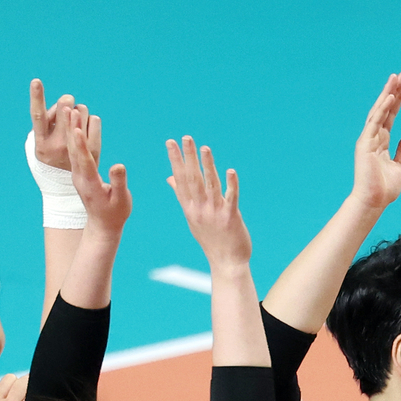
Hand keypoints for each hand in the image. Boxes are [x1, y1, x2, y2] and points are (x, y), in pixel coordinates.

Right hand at [29, 79, 99, 172]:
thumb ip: (47, 123)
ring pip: (82, 109)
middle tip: (66, 110)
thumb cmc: (51, 156)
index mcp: (42, 143)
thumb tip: (65, 107)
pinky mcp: (94, 149)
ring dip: (79, 111)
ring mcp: (77, 147)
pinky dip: (91, 120)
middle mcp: (59, 145)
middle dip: (66, 102)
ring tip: (75, 124)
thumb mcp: (40, 143)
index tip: (36, 81)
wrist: (68, 186)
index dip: (36, 97)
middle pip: (65, 106)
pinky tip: (86, 130)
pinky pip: (95, 119)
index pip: (38, 116)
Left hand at [66, 108, 130, 232]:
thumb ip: (119, 182)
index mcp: (90, 183)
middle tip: (68, 109)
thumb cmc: (115, 213)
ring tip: (68, 111)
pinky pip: (74, 152)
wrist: (103, 225)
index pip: (84, 160)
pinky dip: (73, 137)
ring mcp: (78, 175)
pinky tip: (73, 125)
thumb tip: (118, 166)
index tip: (76, 129)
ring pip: (72, 149)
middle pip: (74, 150)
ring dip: (70, 129)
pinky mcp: (79, 173)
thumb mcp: (121, 199)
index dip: (80, 144)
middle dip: (71, 129)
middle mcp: (80, 177)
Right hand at [166, 137, 250, 269]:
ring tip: (204, 148)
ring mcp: (214, 213)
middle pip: (192, 179)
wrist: (226, 263)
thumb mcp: (192, 216)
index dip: (176, 160)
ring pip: (210, 185)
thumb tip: (170, 178)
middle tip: (185, 138)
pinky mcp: (230, 218)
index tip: (171, 142)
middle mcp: (199, 209)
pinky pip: (231, 198)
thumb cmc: (211, 238)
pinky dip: (231, 185)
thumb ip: (182, 195)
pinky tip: (230, 171)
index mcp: (190, 208)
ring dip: (207, 166)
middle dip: (188, 157)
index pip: (180, 179)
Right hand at [349, 73, 400, 211]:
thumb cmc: (384, 188)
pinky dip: (382, 109)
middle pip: (384, 109)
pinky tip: (390, 97)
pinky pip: (375, 123)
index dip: (398, 100)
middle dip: (393, 91)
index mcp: (382, 141)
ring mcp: (368, 140)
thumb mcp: (400, 167)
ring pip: (379, 111)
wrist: (374, 202)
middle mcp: (374, 137)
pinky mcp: (365, 144)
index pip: (391, 115)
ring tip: (396, 78)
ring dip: (387, 94)